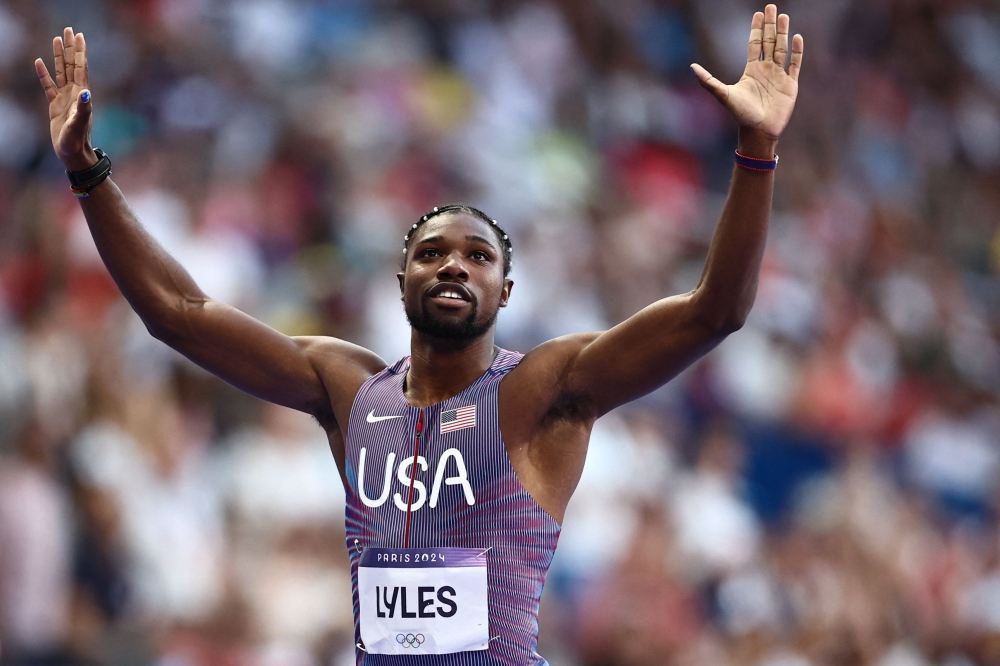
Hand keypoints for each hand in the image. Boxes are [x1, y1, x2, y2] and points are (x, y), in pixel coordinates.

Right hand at [34, 27, 96, 171]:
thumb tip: (85, 93)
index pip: (81, 67)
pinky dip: (44, 73)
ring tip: (56, 39)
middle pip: (72, 65)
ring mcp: (65, 98)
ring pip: (61, 71)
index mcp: (82, 95)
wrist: (72, 153)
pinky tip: (39, 62)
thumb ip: (83, 108)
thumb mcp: (79, 124)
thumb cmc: (77, 140)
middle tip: (68, 30)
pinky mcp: (55, 105)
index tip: (78, 36)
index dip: (80, 51)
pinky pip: (48, 85)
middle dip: (70, 47)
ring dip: (59, 56)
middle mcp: (75, 93)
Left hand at [691, 4, 802, 142]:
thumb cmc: (740, 114)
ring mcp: (779, 76)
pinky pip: (795, 64)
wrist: (758, 131)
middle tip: (772, 7)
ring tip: (784, 16)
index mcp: (751, 70)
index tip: (758, 13)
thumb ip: (708, 80)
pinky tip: (796, 37)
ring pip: (782, 49)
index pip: (755, 44)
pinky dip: (796, 51)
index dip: (756, 29)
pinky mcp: (790, 84)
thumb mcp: (723, 94)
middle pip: (769, 41)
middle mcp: (766, 70)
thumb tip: (692, 67)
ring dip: (783, 33)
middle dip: (771, 25)